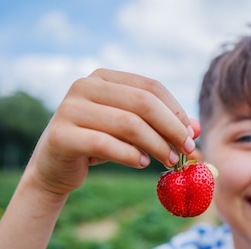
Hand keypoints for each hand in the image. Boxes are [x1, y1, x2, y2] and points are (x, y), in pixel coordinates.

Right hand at [26, 68, 194, 195]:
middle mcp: (84, 86)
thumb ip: (160, 126)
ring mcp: (69, 109)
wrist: (54, 168)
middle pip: (143, 103)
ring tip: (169, 161)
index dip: (176, 111)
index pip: (150, 87)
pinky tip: (143, 163)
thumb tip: (195, 129)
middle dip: (171, 128)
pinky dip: (131, 155)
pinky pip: (106, 144)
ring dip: (156, 145)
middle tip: (186, 151)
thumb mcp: (130, 132)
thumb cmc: (98, 146)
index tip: (191, 135)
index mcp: (102, 78)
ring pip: (128, 124)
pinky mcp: (62, 135)